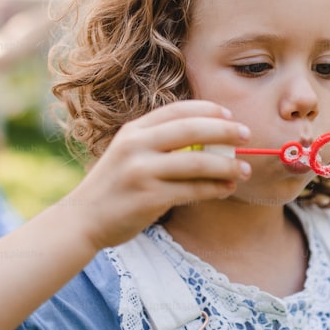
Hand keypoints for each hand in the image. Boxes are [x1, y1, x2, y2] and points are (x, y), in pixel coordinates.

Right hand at [65, 100, 251, 250]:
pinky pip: (192, 189)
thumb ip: (160, 143)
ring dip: (227, 165)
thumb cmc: (114, 188)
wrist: (83, 220)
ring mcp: (142, 171)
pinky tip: (227, 188)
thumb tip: (209, 139)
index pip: (177, 110)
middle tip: (246, 135)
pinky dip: (215, 188)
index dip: (207, 110)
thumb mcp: (129, 154)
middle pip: (191, 129)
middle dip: (224, 130)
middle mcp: (136, 146)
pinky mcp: (149, 197)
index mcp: (133, 131)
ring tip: (244, 169)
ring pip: (197, 162)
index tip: (230, 114)